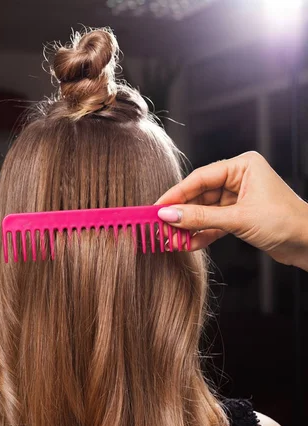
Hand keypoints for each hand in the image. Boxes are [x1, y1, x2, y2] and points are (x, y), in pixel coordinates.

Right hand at [154, 151, 307, 270]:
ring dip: (189, 227)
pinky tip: (188, 244)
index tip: (156, 207)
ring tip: (171, 240)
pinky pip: (214, 223)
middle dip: (181, 214)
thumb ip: (201, 217)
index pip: (200, 178)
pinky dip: (202, 233)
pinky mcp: (240, 216)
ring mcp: (239, 198)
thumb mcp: (238, 219)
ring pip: (205, 211)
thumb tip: (169, 215)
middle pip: (200, 195)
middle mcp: (239, 178)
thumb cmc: (284, 222)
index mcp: (242, 166)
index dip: (176, 194)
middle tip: (160, 227)